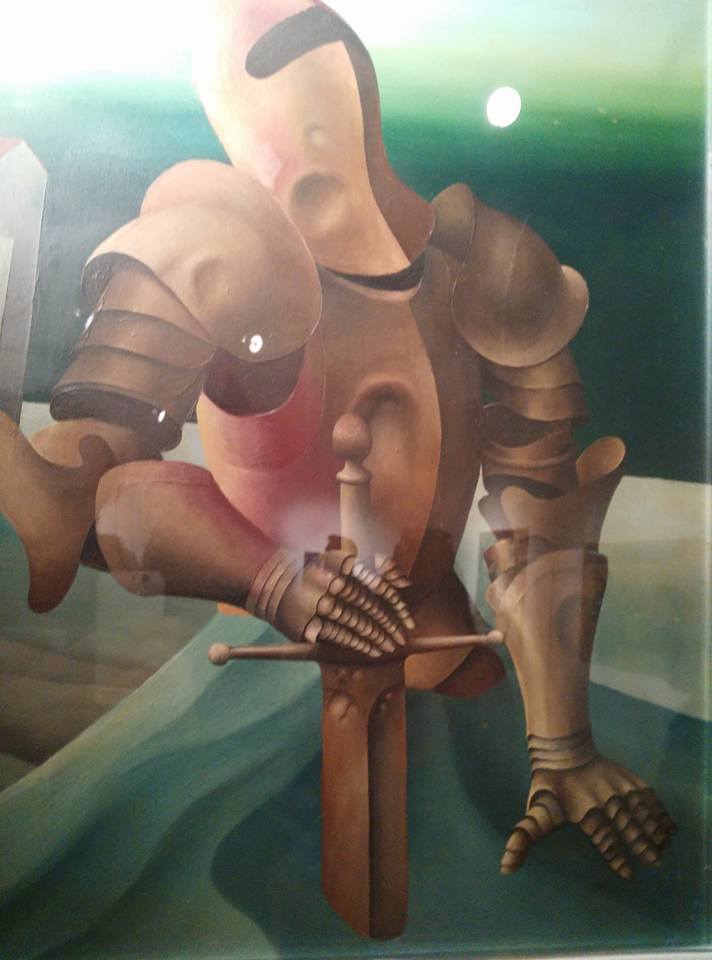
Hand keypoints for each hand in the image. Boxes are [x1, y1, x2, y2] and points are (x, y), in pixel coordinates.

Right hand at [250, 549, 414, 656]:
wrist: (269, 578)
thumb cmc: (311, 570)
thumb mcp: (336, 561)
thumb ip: (364, 570)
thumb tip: (399, 585)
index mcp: (343, 564)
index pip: (378, 586)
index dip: (396, 606)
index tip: (407, 620)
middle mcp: (332, 582)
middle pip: (369, 607)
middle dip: (388, 625)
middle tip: (400, 638)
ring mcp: (320, 603)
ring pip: (356, 623)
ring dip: (376, 637)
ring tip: (388, 647)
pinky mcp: (309, 621)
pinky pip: (339, 635)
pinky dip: (358, 643)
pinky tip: (370, 649)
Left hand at [501, 755, 676, 878]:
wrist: (562, 750)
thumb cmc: (548, 787)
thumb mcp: (535, 813)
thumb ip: (523, 840)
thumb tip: (505, 868)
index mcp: (584, 814)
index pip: (603, 839)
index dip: (616, 857)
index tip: (627, 874)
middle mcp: (604, 802)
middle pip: (627, 827)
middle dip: (642, 845)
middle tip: (654, 861)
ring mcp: (618, 789)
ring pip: (641, 813)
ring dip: (654, 831)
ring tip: (663, 848)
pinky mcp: (628, 779)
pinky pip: (648, 798)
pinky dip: (660, 812)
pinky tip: (669, 828)